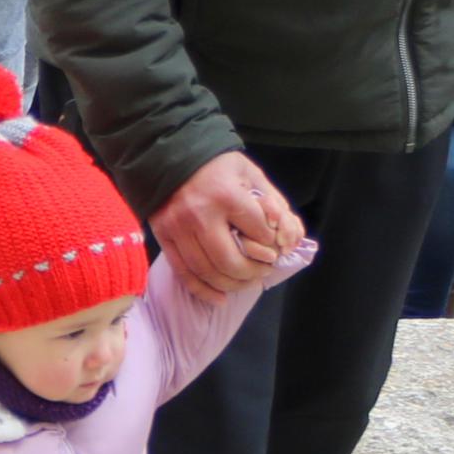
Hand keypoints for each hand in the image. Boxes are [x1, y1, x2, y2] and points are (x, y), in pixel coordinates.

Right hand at [154, 150, 305, 290]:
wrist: (169, 155)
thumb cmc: (216, 165)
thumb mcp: (250, 174)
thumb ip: (273, 203)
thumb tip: (290, 238)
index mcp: (226, 196)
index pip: (258, 234)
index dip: (271, 245)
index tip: (273, 245)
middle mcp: (199, 215)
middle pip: (231, 262)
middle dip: (253, 272)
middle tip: (263, 270)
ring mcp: (178, 228)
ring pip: (208, 272)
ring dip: (232, 284)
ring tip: (246, 282)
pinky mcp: (164, 236)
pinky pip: (184, 273)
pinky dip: (203, 291)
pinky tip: (219, 298)